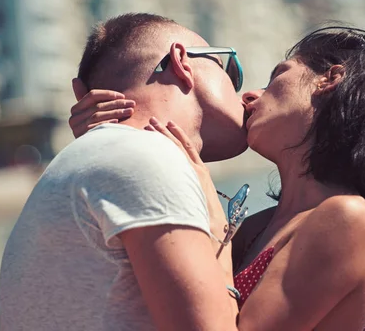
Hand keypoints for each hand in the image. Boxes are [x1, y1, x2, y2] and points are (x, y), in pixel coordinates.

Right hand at [68, 78, 134, 137]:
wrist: (94, 152)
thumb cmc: (96, 129)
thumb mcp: (91, 113)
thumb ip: (86, 98)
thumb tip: (75, 79)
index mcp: (75, 110)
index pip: (92, 95)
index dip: (108, 94)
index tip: (123, 96)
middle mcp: (74, 118)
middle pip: (98, 105)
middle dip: (117, 103)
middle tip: (132, 103)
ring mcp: (77, 128)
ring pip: (99, 115)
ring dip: (117, 112)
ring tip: (131, 111)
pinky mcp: (84, 137)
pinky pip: (97, 126)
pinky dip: (109, 123)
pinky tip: (119, 122)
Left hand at [146, 118, 231, 270]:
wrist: (214, 244)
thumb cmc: (208, 235)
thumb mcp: (201, 215)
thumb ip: (190, 204)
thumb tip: (178, 205)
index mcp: (202, 181)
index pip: (188, 154)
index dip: (177, 140)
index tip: (167, 129)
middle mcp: (198, 175)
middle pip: (179, 148)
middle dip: (166, 133)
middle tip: (153, 121)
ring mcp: (192, 178)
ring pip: (174, 150)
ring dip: (161, 136)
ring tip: (150, 125)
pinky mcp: (185, 184)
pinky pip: (171, 160)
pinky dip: (161, 148)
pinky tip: (150, 141)